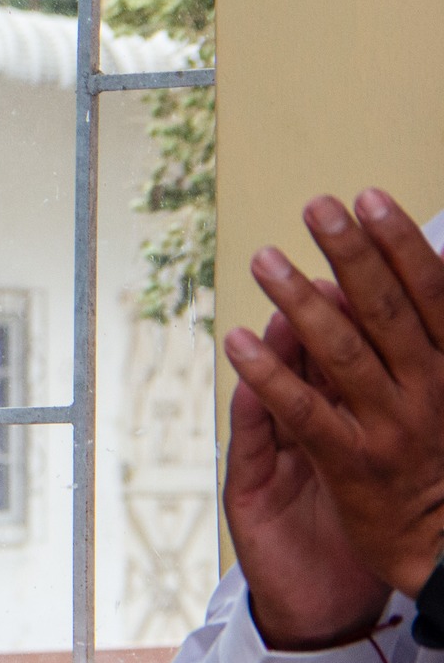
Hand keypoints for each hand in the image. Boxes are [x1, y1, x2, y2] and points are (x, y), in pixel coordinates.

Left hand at [223, 189, 443, 631]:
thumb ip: (440, 339)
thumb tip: (435, 271)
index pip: (432, 293)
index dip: (400, 244)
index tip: (369, 199)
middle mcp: (429, 391)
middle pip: (386, 311)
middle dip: (351, 254)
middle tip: (316, 207)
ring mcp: (390, 427)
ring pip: (342, 354)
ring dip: (300, 302)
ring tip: (265, 259)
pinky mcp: (351, 464)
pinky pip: (304, 412)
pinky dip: (270, 375)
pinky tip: (238, 342)